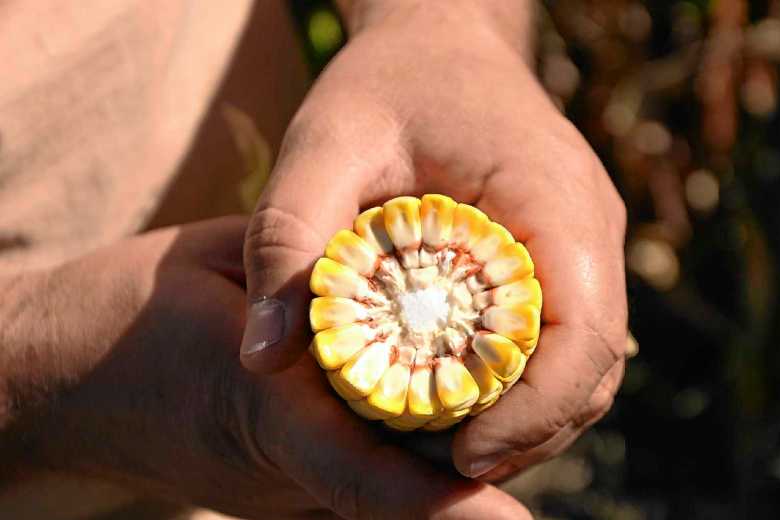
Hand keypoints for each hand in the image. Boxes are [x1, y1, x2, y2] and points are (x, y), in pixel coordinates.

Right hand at [0, 217, 527, 518]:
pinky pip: (372, 461)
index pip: (359, 473)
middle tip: (555, 422)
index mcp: (261, 413)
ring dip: (455, 451)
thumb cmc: (135, 315)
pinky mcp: (293, 474)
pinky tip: (462, 392)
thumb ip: (294, 275)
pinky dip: (417, 435)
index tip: (508, 519)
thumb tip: (378, 266)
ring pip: (391, 477)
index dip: (437, 504)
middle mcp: (285, 467)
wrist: (74, 377)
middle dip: (474, 465)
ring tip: (529, 405)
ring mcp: (288, 482)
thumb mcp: (213, 267)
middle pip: (398, 484)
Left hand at [239, 2, 628, 481]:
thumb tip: (263, 361)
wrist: (441, 41)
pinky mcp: (566, 257)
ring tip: (445, 447)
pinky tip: (456, 398)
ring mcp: (585, 244)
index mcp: (553, 197)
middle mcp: (589, 228)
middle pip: (591, 366)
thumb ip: (287, 238)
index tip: (460, 456)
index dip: (533, 412)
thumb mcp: (322, 143)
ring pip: (583, 365)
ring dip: (525, 418)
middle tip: (440, 467)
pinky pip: (561, 341)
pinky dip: (519, 386)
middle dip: (526, 432)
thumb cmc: (386, 85)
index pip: (584, 333)